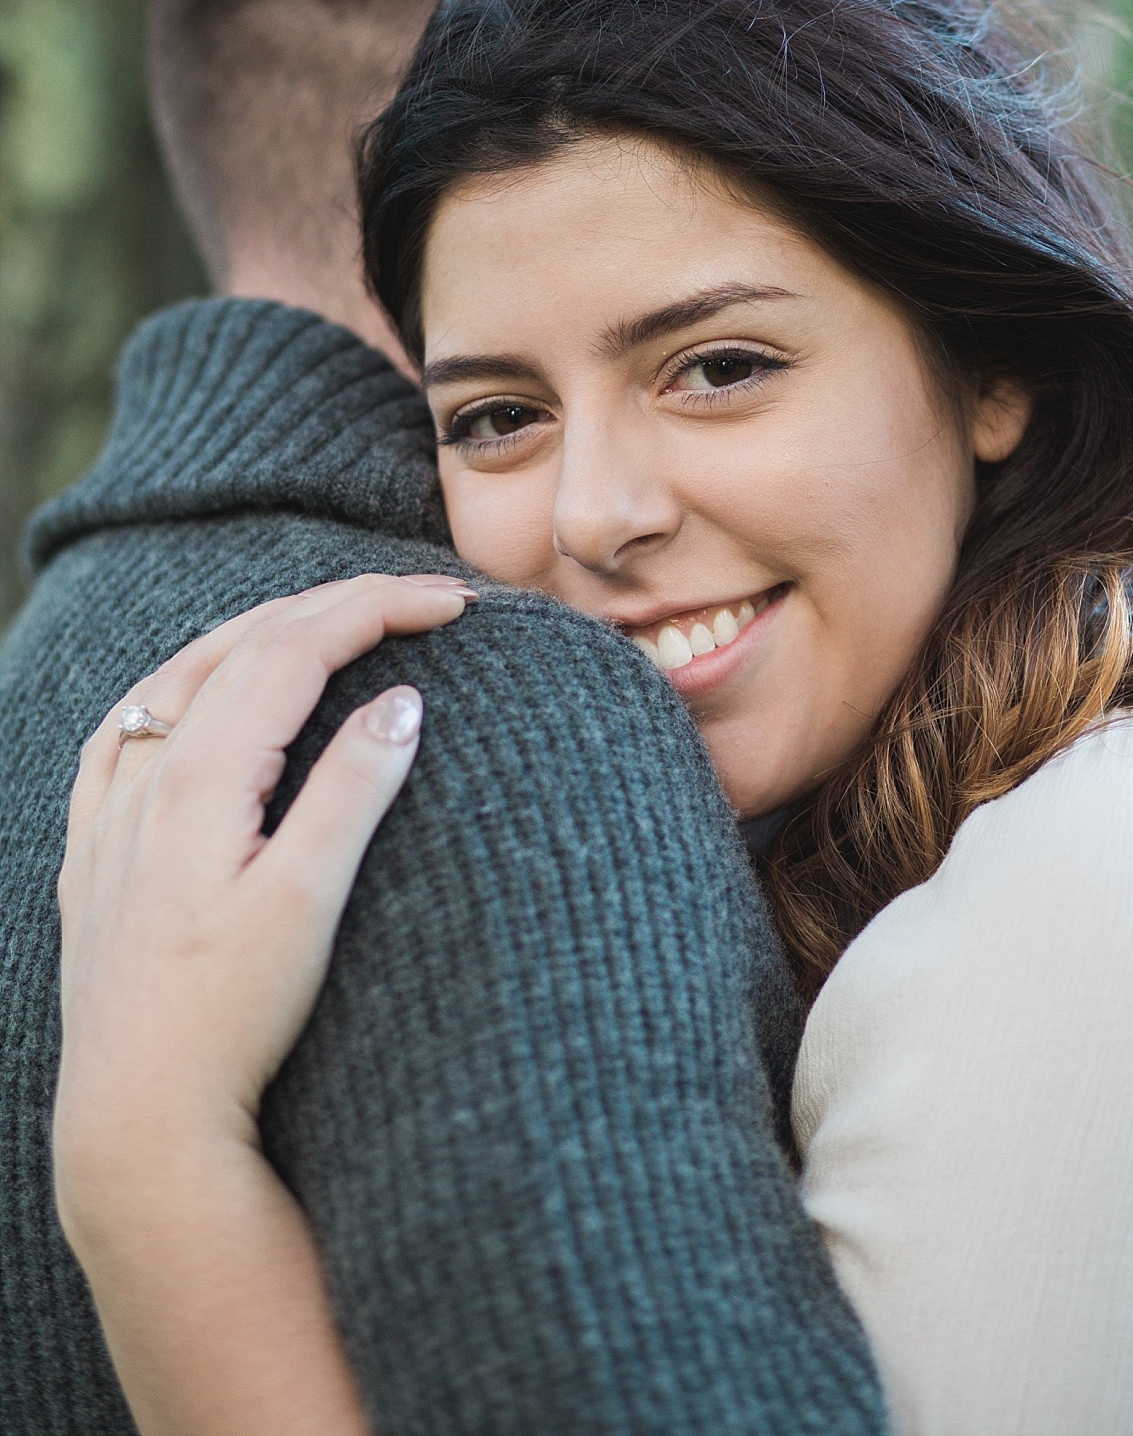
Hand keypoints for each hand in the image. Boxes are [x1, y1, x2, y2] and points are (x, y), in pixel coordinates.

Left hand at [54, 571, 474, 1247]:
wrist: (139, 1119)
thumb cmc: (231, 1020)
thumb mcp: (307, 904)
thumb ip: (352, 792)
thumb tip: (401, 700)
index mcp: (202, 779)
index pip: (296, 649)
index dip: (377, 609)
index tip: (452, 603)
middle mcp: (146, 780)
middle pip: (243, 645)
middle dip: (334, 606)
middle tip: (415, 599)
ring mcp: (111, 815)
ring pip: (180, 676)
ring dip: (258, 631)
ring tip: (324, 621)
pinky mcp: (94, 855)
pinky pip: (122, 733)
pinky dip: (173, 687)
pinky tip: (185, 695)